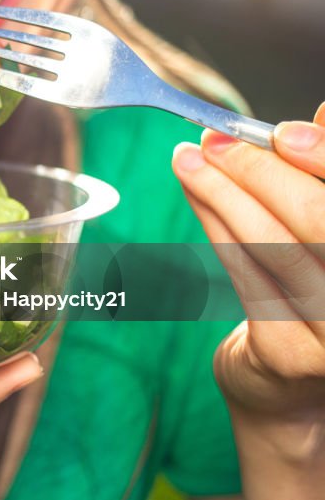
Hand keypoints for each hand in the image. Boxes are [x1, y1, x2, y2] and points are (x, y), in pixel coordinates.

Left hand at [171, 102, 324, 421]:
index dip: (324, 158)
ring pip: (274, 244)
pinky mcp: (292, 354)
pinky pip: (244, 274)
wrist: (292, 387)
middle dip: (260, 171)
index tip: (281, 130)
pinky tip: (195, 194)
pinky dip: (216, 226)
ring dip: (222, 192)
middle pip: (317, 219)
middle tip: (213, 139)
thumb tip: (324, 112)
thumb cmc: (317, 288)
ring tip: (188, 157)